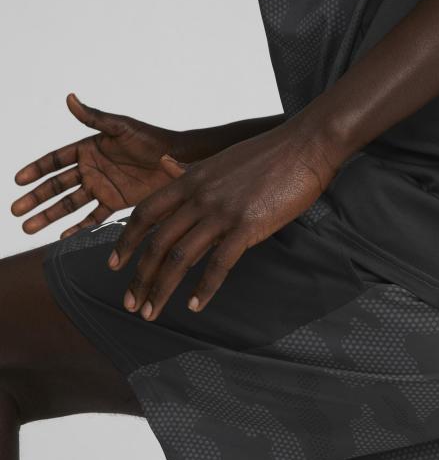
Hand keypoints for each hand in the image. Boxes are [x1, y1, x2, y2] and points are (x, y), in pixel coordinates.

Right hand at [12, 93, 181, 238]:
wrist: (178, 160)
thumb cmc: (152, 139)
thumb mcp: (122, 127)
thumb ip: (95, 117)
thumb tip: (69, 98)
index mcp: (88, 148)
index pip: (54, 161)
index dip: (36, 170)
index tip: (18, 181)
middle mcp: (91, 169)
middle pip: (56, 186)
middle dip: (36, 199)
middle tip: (15, 211)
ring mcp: (102, 187)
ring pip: (69, 204)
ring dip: (49, 216)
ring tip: (28, 228)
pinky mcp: (117, 202)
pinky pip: (94, 217)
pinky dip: (79, 227)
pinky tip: (63, 236)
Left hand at [108, 120, 337, 320]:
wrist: (304, 146)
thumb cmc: (267, 154)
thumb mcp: (219, 160)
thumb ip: (192, 171)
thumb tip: (169, 167)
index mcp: (190, 180)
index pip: (145, 214)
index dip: (125, 241)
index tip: (114, 265)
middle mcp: (198, 196)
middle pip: (157, 242)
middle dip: (139, 278)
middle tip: (131, 303)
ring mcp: (221, 211)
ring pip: (180, 257)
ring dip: (162, 289)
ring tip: (152, 312)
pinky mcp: (247, 226)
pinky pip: (219, 263)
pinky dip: (205, 288)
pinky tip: (195, 305)